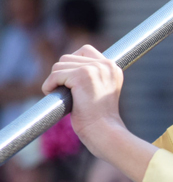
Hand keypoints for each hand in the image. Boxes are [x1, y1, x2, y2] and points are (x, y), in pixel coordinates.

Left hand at [41, 45, 156, 181]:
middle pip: (69, 56)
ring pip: (60, 64)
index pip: (85, 50)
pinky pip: (55, 74)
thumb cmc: (100, 119)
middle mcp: (106, 64)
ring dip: (55, 80)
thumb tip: (65, 68)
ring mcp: (94, 68)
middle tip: (66, 92)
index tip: (71, 83)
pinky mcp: (82, 75)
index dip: (73, 64)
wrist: (105, 132)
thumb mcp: (101, 92)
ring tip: (63, 95)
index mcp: (113, 67)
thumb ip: (91, 77)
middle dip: (62, 74)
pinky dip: (49, 86)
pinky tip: (54, 95)